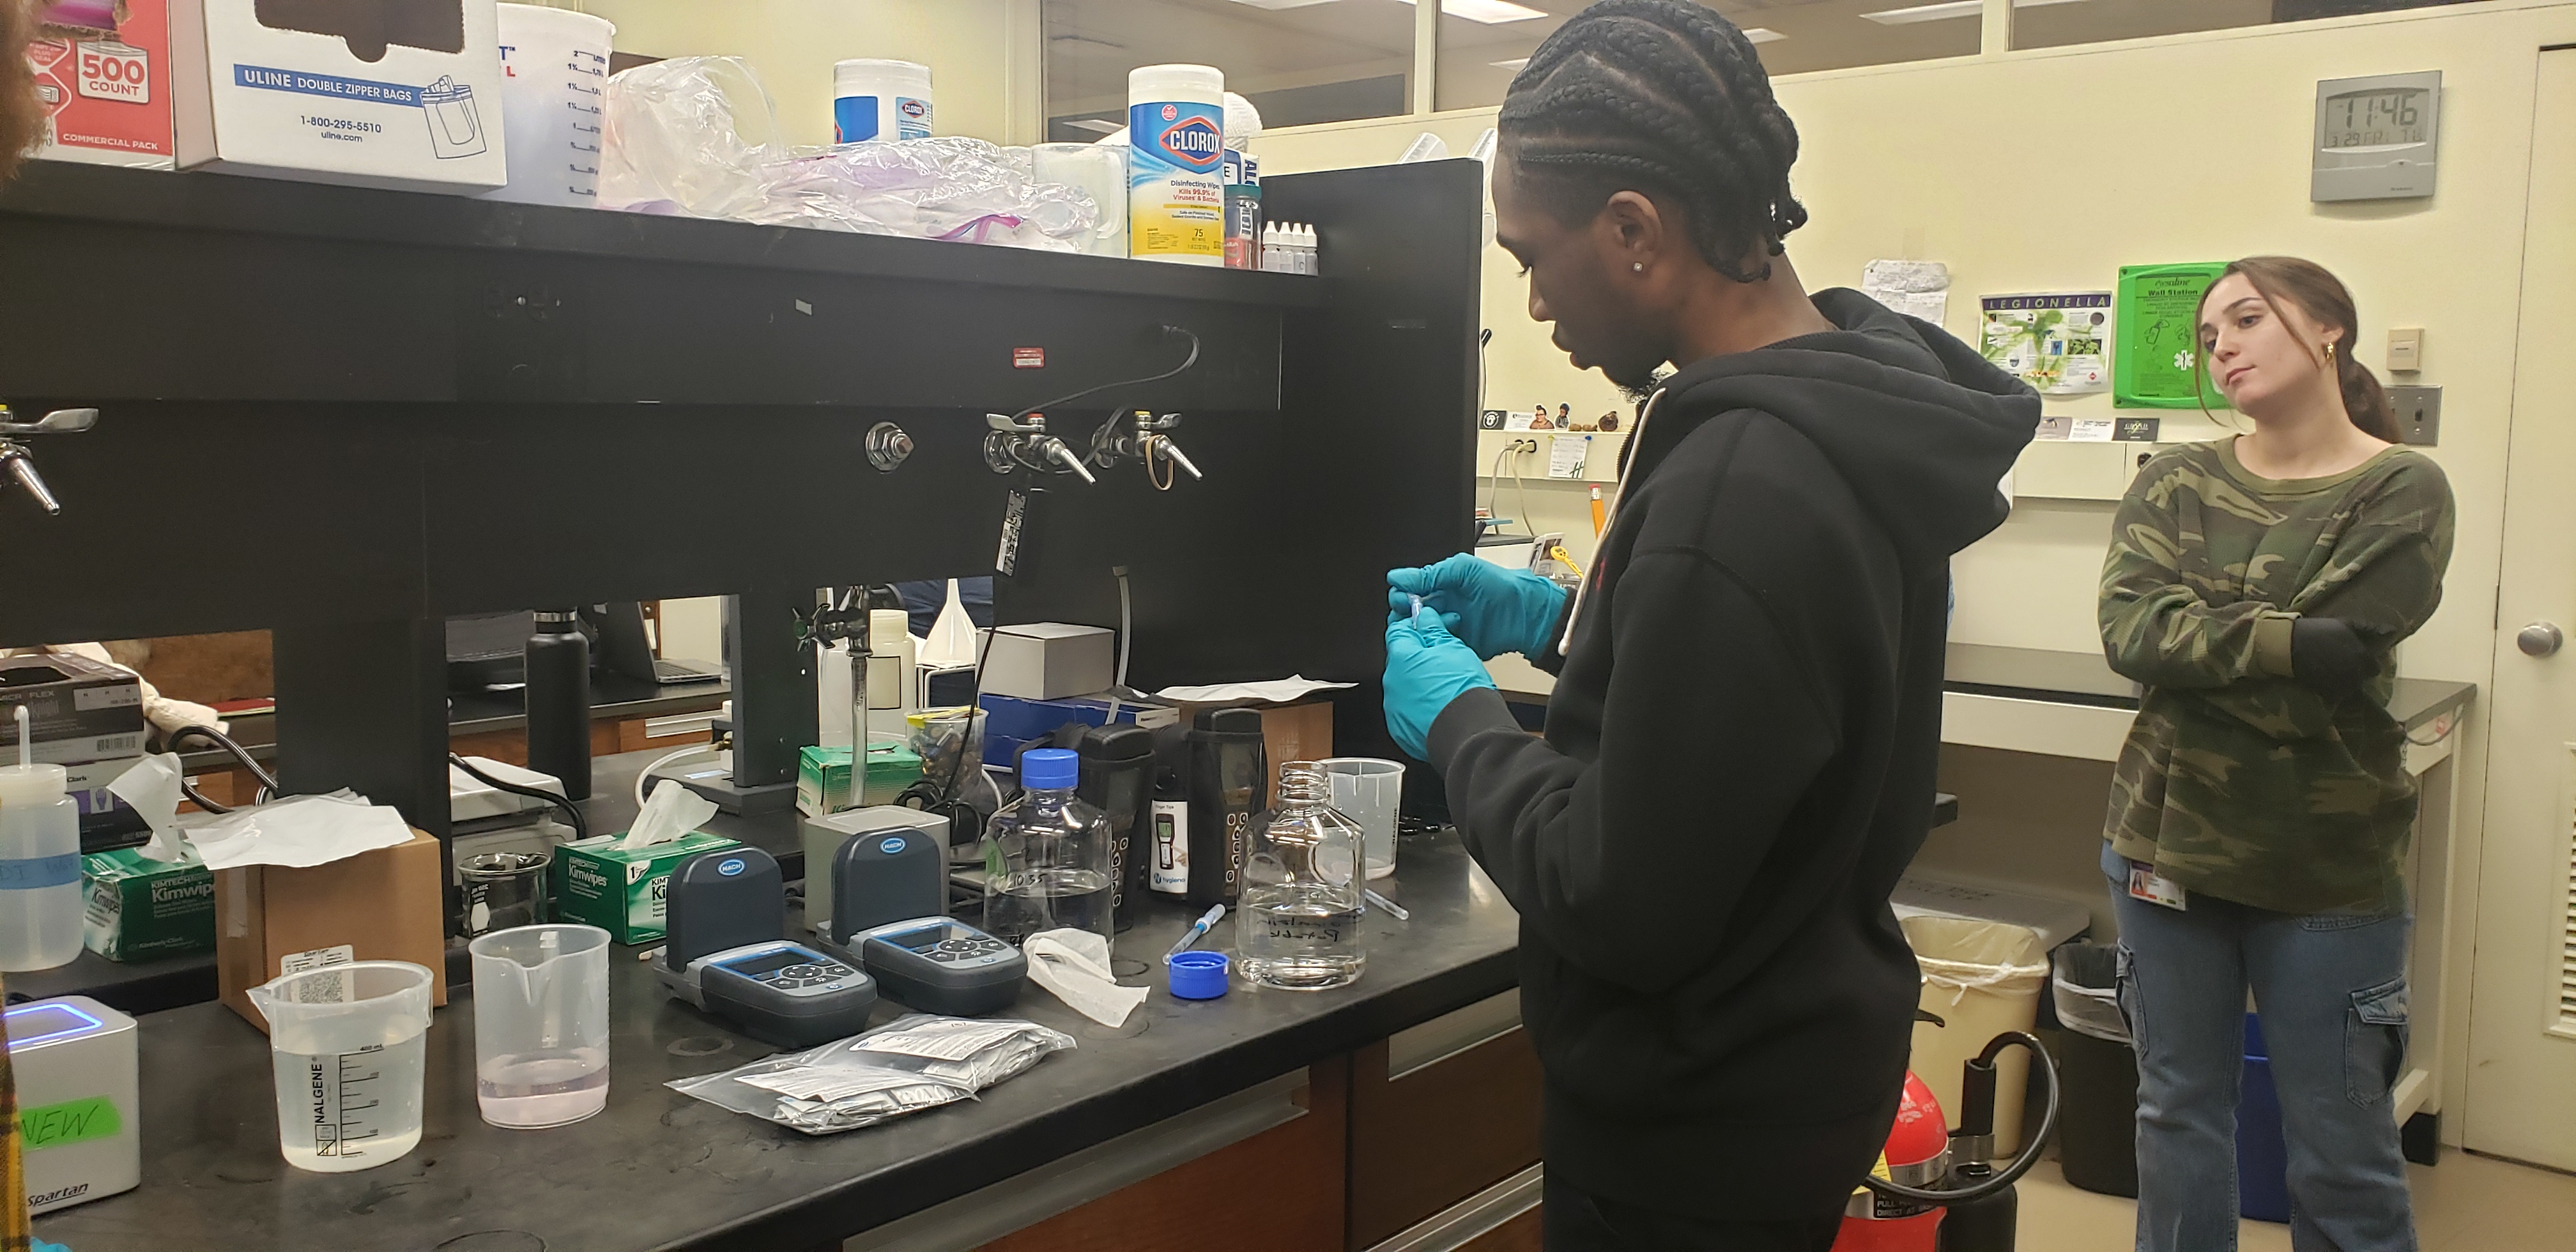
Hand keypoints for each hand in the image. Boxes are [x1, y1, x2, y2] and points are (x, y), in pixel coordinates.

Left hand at [1382, 610, 1497, 759]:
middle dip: (1420, 655)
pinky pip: (1408, 710)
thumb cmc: (1464, 692)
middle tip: (1445, 655)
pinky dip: (1421, 706)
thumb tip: (1425, 617)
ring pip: (1405, 686)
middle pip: (1402, 659)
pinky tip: (1440, 705)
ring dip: (1420, 681)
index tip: (1426, 624)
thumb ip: (1433, 629)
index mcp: (1400, 658)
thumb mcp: (1453, 648)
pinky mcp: (1401, 729)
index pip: (1397, 630)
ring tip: (1447, 685)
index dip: (1413, 624)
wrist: (1470, 734)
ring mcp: (1394, 708)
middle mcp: (1391, 683)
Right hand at [1386, 553, 1569, 660]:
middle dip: (1405, 613)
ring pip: (1419, 631)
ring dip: (1421, 629)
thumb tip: (1397, 577)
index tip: (1401, 598)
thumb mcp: (1463, 569)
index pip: (1408, 590)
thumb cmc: (1501, 586)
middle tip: (1412, 613)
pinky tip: (1440, 637)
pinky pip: (1434, 647)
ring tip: (1435, 622)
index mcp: (1440, 585)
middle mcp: (1441, 606)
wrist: (1525, 613)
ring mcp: (1447, 627)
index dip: (1401, 594)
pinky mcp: (1455, 645)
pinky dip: (1433, 644)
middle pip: (1409, 613)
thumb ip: (1430, 573)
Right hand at [2290, 617, 2373, 698]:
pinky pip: (2337, 696)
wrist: (2290, 645)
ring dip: (2344, 683)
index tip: (2353, 658)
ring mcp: (2342, 684)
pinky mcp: (2328, 692)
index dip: (2365, 663)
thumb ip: (2369, 629)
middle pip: (2362, 679)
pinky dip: (2332, 690)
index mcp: (2363, 656)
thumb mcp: (2345, 624)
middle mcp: (2357, 673)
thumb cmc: (2318, 631)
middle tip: (2341, 665)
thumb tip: (2392, 631)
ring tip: (2331, 673)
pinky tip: (2323, 680)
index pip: (2374, 668)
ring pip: (2351, 689)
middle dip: (2355, 673)